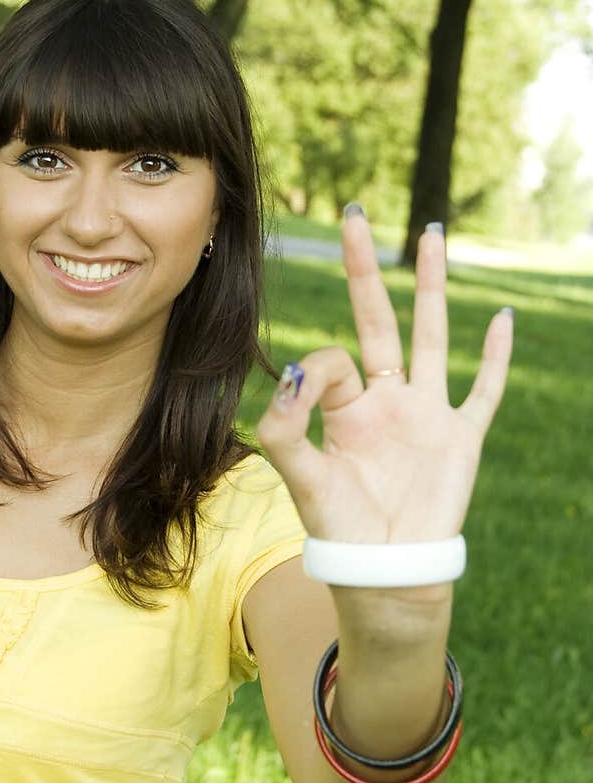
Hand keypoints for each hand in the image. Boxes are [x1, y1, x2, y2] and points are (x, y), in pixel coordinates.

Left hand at [256, 208, 512, 558]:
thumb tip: (291, 372)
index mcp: (345, 406)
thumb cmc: (339, 528)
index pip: (331, 359)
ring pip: (433, 335)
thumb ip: (283, 427)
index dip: (315, 370)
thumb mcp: (298, 476)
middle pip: (379, 318)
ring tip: (430, 233)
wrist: (385, 569)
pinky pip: (484, 389)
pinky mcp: (461, 435)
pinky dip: (496, 355)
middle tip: (353, 214)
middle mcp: (387, 399)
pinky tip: (500, 317)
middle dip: (367, 268)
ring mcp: (428, 413)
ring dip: (432, 285)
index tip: (303, 396)